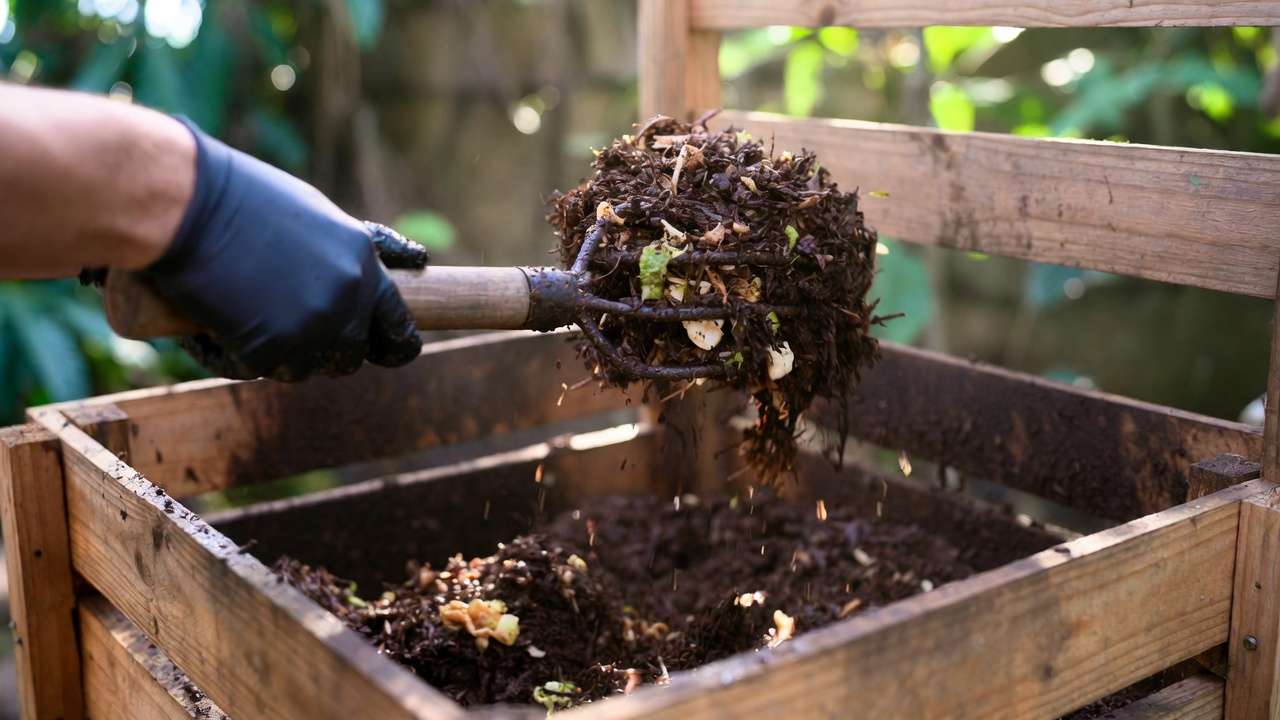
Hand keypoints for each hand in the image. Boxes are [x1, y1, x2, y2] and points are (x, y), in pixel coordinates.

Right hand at [141, 119, 427, 380]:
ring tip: (242, 314)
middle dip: (324, 351)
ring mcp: (310, 328)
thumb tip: (418, 261)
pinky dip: (229, 355)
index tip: (389, 353)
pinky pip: (254, 370)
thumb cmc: (242, 198)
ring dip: (276, 354)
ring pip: (303, 369)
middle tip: (285, 328)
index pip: (398, 326)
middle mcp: (346, 299)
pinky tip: (210, 325)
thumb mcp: (318, 214)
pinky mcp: (267, 350)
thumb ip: (358, 251)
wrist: (186, 206)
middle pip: (349, 357)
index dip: (394, 346)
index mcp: (362, 265)